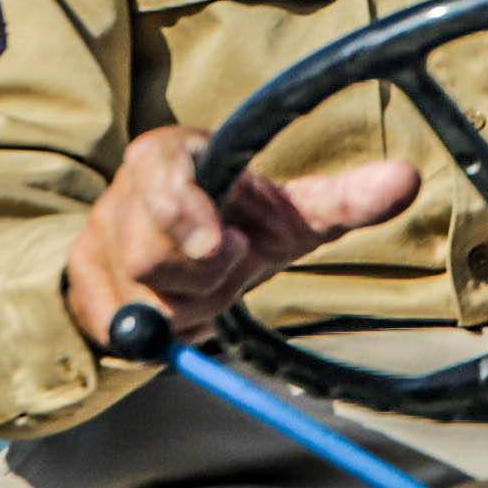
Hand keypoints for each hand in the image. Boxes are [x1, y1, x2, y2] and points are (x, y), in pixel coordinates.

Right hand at [60, 123, 423, 353]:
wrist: (179, 243)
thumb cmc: (240, 219)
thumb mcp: (291, 211)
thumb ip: (344, 198)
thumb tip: (406, 179)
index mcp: (169, 155)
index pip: (158, 174)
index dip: (184, 211)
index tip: (224, 245)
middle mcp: (123, 192)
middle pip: (153, 256)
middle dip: (209, 279)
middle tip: (235, 261)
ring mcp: (95, 239)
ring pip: (143, 301)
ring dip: (192, 308)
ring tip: (210, 283)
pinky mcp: (82, 285)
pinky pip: (122, 330)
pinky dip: (163, 332)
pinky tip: (180, 305)